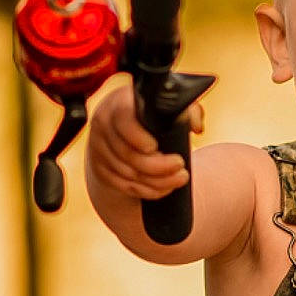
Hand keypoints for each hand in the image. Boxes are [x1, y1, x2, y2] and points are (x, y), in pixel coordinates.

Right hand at [86, 81, 205, 202]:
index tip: (156, 147)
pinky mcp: (101, 170)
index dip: (138, 137)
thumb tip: (196, 127)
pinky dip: (147, 190)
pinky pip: (124, 186)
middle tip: (180, 166)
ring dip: (157, 181)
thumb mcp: (165, 105)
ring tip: (179, 178)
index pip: (123, 120)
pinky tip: (163, 188)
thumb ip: (185, 109)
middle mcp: (104, 127)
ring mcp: (99, 150)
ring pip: (128, 174)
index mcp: (118, 105)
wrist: (118, 126)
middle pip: (128, 154)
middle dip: (159, 166)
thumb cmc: (148, 114)